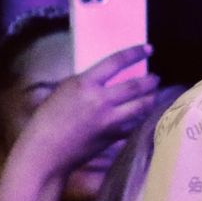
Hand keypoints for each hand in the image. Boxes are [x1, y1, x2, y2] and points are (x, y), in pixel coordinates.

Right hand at [16, 44, 159, 179]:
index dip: (135, 53)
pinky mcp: (112, 137)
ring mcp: (109, 120)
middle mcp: (101, 100)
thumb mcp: (63, 91)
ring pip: (141, 107)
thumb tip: (102, 80)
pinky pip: (133, 126)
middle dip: (150, 81)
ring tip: (154, 95)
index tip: (148, 49)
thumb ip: (85, 84)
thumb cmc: (46, 120)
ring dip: (151, 99)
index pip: (116, 62)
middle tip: (155, 78)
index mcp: (85, 83)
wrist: (46, 151)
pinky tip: (145, 117)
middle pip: (136, 86)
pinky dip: (141, 120)